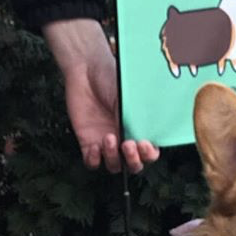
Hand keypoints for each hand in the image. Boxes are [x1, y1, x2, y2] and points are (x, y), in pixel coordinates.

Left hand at [42, 18, 158, 172]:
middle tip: (128, 145)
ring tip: (109, 138)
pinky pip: (93, 162)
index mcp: (139, 129)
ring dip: (113, 158)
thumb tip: (143, 136)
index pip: (150, 152)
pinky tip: (95, 146)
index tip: (144, 143)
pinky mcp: (88, 142)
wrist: (86, 70)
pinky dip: (95, 159)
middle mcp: (125, 139)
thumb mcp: (130, 99)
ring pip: (115, 165)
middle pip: (134, 165)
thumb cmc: (112, 79)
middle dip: (133, 161)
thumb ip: (136, 120)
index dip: (149, 154)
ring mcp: (106, 143)